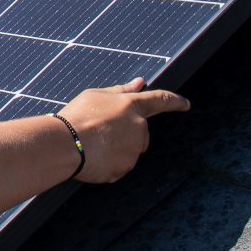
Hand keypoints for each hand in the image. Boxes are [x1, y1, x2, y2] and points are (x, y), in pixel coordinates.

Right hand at [59, 78, 189, 183]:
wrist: (65, 143)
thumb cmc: (77, 116)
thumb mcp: (97, 95)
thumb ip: (122, 90)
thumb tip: (140, 82)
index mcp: (133, 105)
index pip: (161, 100)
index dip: (174, 101)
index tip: (185, 104)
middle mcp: (139, 127)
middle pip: (141, 133)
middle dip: (126, 134)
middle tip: (100, 133)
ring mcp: (134, 149)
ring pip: (129, 151)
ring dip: (115, 149)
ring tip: (91, 145)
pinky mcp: (125, 168)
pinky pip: (119, 167)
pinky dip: (108, 164)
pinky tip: (92, 157)